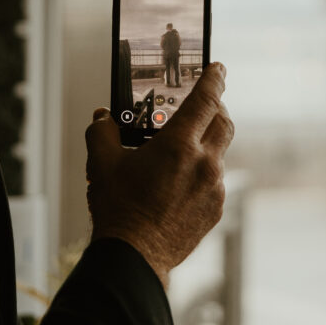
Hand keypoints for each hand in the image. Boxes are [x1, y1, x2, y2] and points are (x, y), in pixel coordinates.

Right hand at [86, 62, 232, 283]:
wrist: (134, 256)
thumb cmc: (119, 209)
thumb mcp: (102, 162)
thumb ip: (102, 131)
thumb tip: (103, 118)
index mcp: (178, 145)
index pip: (206, 99)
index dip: (214, 78)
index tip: (218, 67)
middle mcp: (204, 163)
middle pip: (224, 122)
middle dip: (216, 108)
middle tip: (202, 105)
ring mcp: (214, 188)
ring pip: (219, 152)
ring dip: (206, 143)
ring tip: (182, 149)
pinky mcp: (216, 209)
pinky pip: (215, 180)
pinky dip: (203, 172)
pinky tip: (180, 181)